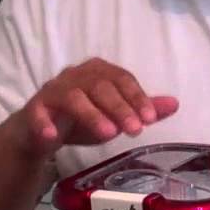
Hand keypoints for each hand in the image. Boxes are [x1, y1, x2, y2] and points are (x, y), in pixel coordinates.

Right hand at [9, 58, 178, 156]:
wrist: (41, 131)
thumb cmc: (82, 119)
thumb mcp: (115, 116)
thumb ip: (142, 110)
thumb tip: (175, 104)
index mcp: (98, 72)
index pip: (122, 79)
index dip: (137, 97)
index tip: (150, 118)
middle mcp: (76, 75)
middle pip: (100, 86)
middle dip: (120, 108)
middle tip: (135, 131)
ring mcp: (53, 90)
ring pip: (73, 97)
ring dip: (91, 115)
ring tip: (108, 135)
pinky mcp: (35, 107)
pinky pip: (38, 112)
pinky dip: (43, 123)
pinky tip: (52, 137)